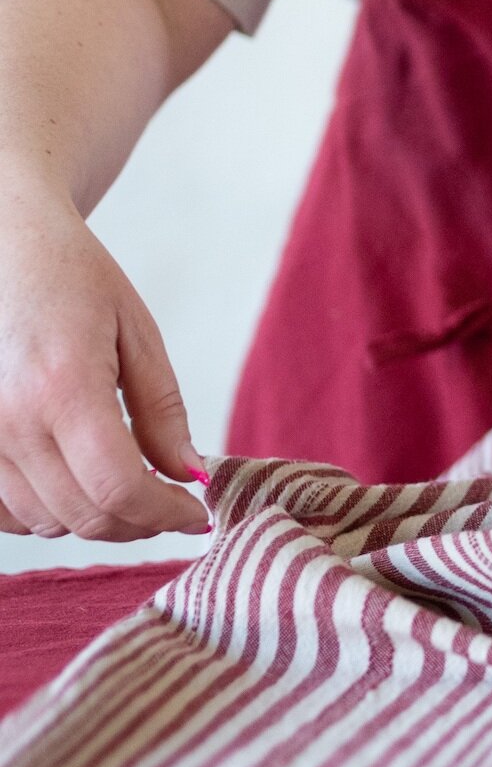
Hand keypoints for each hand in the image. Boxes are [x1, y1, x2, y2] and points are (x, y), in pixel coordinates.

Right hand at [0, 181, 208, 541]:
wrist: (0, 243)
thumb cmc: (71, 277)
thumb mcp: (135, 332)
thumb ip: (162, 410)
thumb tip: (189, 475)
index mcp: (62, 386)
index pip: (118, 487)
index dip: (165, 514)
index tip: (196, 513)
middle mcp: (9, 419)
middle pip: (84, 514)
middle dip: (140, 523)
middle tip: (171, 505)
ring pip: (44, 521)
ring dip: (96, 520)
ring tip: (129, 489)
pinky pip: (4, 512)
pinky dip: (45, 513)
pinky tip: (75, 485)